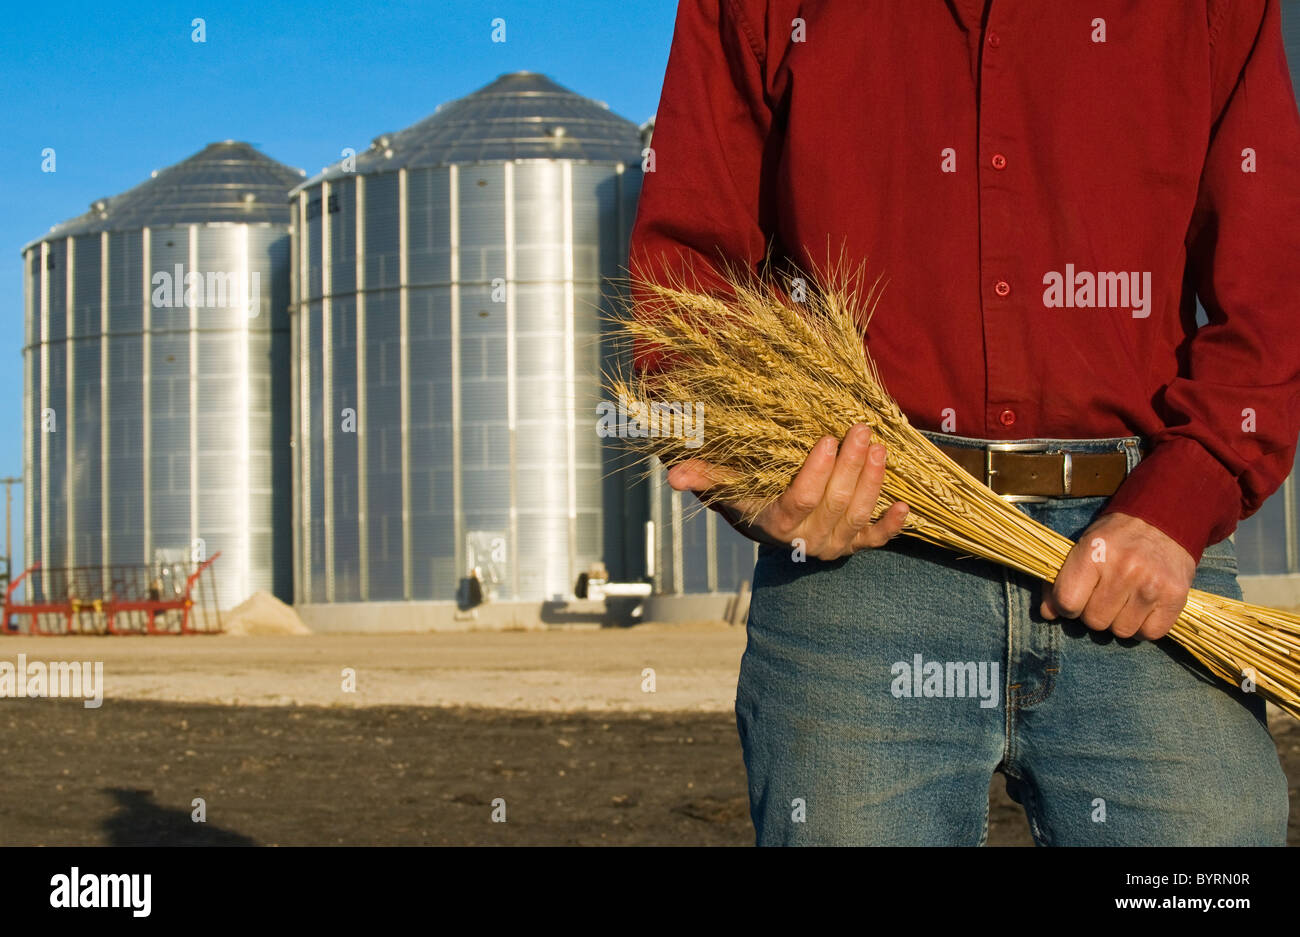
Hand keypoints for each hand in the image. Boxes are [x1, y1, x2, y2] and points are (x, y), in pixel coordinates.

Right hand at [665, 423, 909, 559]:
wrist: (773, 526)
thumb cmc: (750, 495)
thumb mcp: (727, 486)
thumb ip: (704, 476)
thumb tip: (672, 476)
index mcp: (777, 525)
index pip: (800, 500)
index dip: (816, 473)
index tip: (826, 439)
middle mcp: (808, 541)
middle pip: (836, 504)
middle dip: (851, 465)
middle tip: (860, 429)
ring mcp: (835, 546)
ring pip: (859, 515)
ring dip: (873, 480)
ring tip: (879, 446)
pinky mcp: (855, 546)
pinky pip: (877, 541)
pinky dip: (892, 525)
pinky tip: (904, 503)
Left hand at [1039, 511, 1195, 639]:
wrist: (1163, 522)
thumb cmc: (1115, 538)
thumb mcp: (1082, 547)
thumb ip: (1062, 580)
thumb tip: (1048, 614)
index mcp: (1094, 553)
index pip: (1068, 602)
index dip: (1067, 606)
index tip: (1075, 600)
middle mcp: (1124, 569)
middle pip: (1095, 621)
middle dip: (1094, 613)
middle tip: (1104, 596)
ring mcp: (1152, 585)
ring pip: (1121, 631)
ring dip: (1119, 621)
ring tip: (1124, 600)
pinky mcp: (1176, 597)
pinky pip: (1150, 634)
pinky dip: (1144, 627)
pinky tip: (1143, 607)